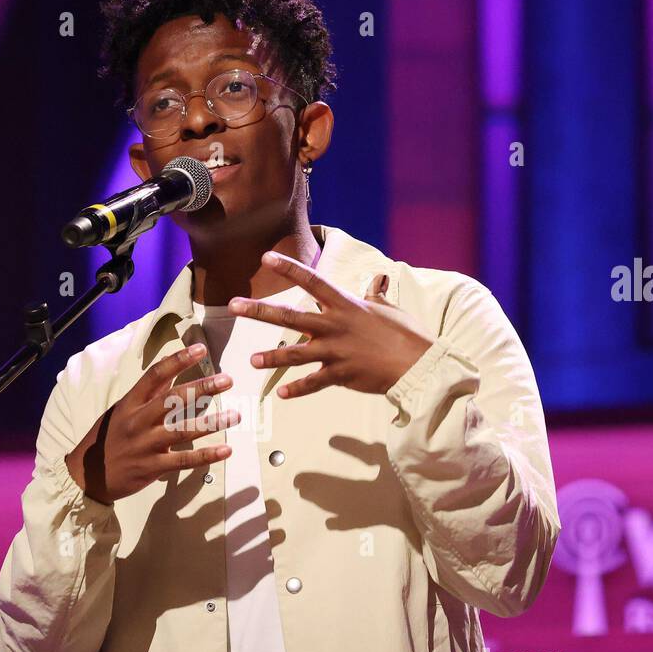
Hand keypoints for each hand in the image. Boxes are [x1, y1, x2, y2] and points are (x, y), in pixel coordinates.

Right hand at [65, 344, 238, 503]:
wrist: (88, 474)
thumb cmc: (109, 438)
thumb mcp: (123, 410)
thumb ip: (148, 394)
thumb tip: (173, 373)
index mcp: (130, 403)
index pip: (156, 375)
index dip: (178, 360)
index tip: (200, 349)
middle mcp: (138, 421)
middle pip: (173, 400)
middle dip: (202, 388)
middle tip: (227, 380)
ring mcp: (145, 445)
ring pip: (183, 430)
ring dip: (212, 422)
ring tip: (235, 415)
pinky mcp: (153, 467)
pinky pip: (184, 460)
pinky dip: (206, 456)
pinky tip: (226, 450)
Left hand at [228, 251, 435, 398]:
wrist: (419, 363)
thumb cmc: (406, 334)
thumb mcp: (388, 309)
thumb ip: (375, 295)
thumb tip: (377, 279)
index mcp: (346, 305)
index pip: (313, 281)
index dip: (289, 268)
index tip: (266, 258)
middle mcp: (336, 325)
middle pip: (291, 316)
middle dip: (260, 311)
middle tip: (234, 305)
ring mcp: (337, 351)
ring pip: (296, 354)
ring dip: (272, 356)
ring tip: (252, 360)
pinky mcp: (342, 374)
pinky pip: (314, 383)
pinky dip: (298, 389)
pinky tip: (282, 393)